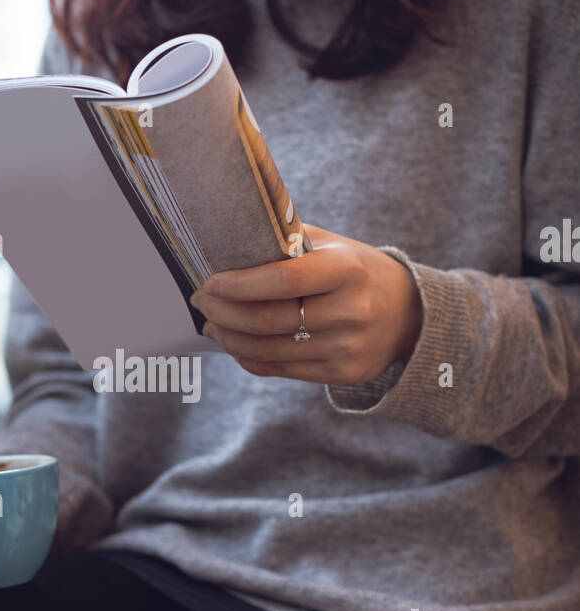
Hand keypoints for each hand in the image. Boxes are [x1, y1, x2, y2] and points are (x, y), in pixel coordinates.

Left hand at [190, 223, 423, 385]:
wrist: (409, 314)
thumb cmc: (356, 271)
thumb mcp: (333, 246)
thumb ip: (288, 241)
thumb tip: (229, 237)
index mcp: (347, 270)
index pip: (283, 280)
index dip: (239, 284)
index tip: (209, 282)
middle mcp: (351, 311)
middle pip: (269, 319)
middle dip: (223, 311)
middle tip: (200, 301)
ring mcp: (347, 347)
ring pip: (269, 349)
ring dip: (229, 337)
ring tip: (211, 323)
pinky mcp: (343, 374)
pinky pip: (281, 369)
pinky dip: (249, 357)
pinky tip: (234, 343)